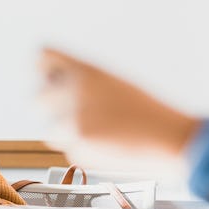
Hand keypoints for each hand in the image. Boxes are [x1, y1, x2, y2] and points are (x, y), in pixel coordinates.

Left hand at [37, 48, 200, 166]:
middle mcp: (75, 93)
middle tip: (74, 114)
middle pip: (37, 99)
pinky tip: (108, 146)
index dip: (45, 69)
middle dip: (52, 109)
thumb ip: (81, 83)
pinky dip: (84, 150)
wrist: (171, 139)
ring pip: (50, 130)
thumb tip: (52, 83)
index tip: (48, 77)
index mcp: (87, 72)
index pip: (43, 58)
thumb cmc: (147, 111)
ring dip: (67, 133)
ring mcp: (73, 122)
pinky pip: (69, 150)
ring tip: (100, 132)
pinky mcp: (77, 148)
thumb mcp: (114, 84)